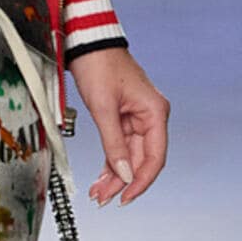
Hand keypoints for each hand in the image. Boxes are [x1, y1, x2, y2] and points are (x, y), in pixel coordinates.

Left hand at [66, 44, 169, 205]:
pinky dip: (111, 161)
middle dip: (122, 181)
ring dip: (114, 175)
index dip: (141, 181)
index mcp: (155, 113)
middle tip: (102, 199)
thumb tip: (123, 175)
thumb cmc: (99, 65)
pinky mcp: (123, 116)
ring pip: (129, 155)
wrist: (87, 41)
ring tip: (98, 193)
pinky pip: (120, 145)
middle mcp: (151, 116)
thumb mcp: (103, 108)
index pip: (155, 158)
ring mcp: (137, 117)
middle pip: (140, 159)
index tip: (124, 198)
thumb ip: (113, 143)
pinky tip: (101, 177)